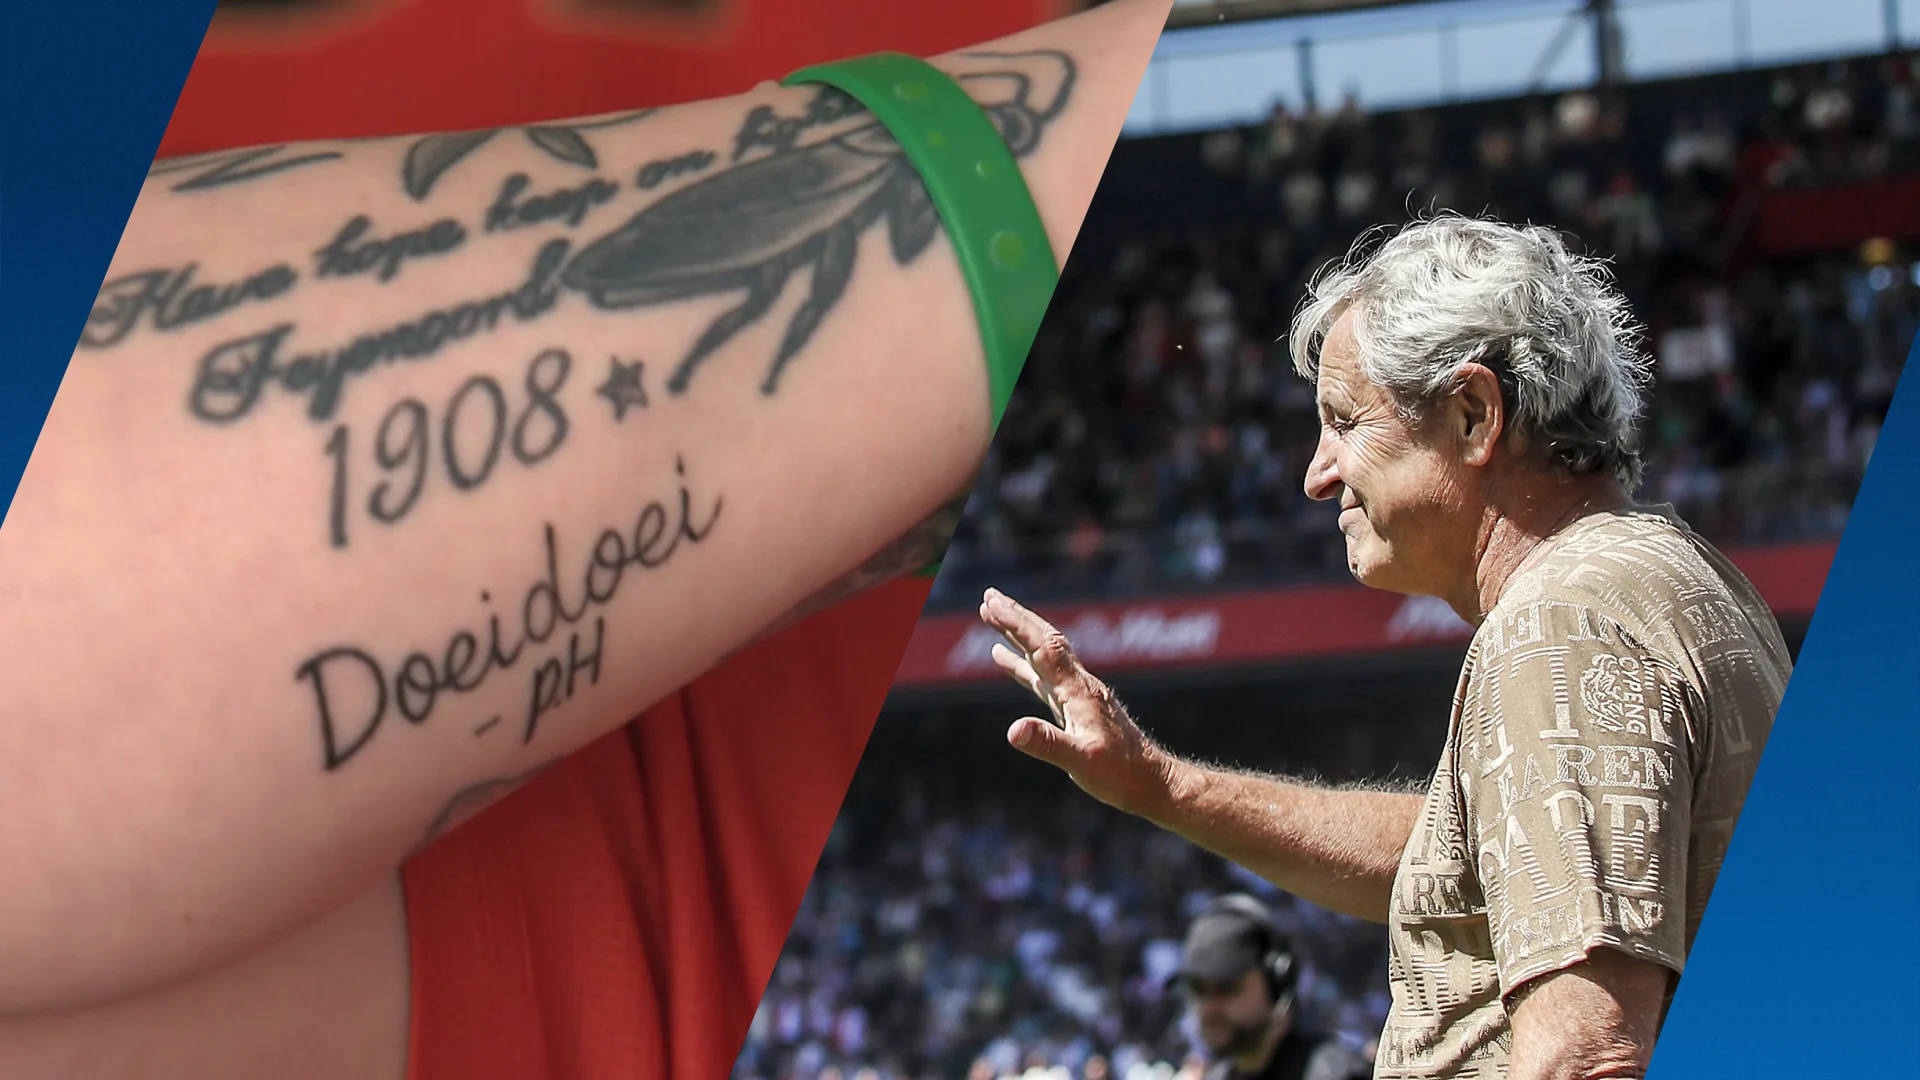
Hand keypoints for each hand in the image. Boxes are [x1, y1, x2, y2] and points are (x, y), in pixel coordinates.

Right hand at [978, 588, 1179, 818]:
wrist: (1149, 780)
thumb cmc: (1119, 774)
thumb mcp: (1081, 762)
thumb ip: (1048, 743)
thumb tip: (1013, 730)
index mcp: (1078, 691)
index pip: (1043, 648)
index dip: (1016, 626)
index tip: (991, 605)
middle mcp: (1078, 684)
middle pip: (1044, 640)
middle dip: (1016, 617)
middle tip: (989, 595)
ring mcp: (1077, 693)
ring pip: (1043, 653)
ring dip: (1017, 632)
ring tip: (991, 614)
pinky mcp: (1074, 705)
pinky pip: (1042, 674)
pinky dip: (1021, 662)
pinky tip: (1004, 658)